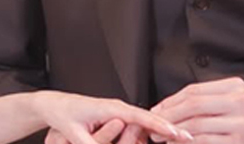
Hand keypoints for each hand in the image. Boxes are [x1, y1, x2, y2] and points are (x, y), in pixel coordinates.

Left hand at [32, 91, 191, 143]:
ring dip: (161, 130)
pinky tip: (160, 138)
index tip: (176, 132)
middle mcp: (117, 108)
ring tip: (181, 137)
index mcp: (110, 108)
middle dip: (170, 127)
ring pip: (145, 123)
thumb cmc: (63, 113)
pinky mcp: (116, 117)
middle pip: (150, 119)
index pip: (141, 117)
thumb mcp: (73, 132)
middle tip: (189, 137)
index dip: (160, 125)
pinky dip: (150, 131)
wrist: (55, 105)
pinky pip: (137, 124)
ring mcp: (118, 112)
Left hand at [152, 78, 243, 143]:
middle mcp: (240, 102)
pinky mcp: (238, 141)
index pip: (194, 90)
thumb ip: (206, 101)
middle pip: (193, 105)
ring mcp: (240, 123)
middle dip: (169, 116)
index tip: (156, 111)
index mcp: (235, 87)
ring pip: (196, 125)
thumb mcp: (233, 102)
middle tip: (154, 126)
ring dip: (174, 132)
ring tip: (161, 138)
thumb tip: (168, 108)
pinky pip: (204, 141)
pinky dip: (187, 143)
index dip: (171, 101)